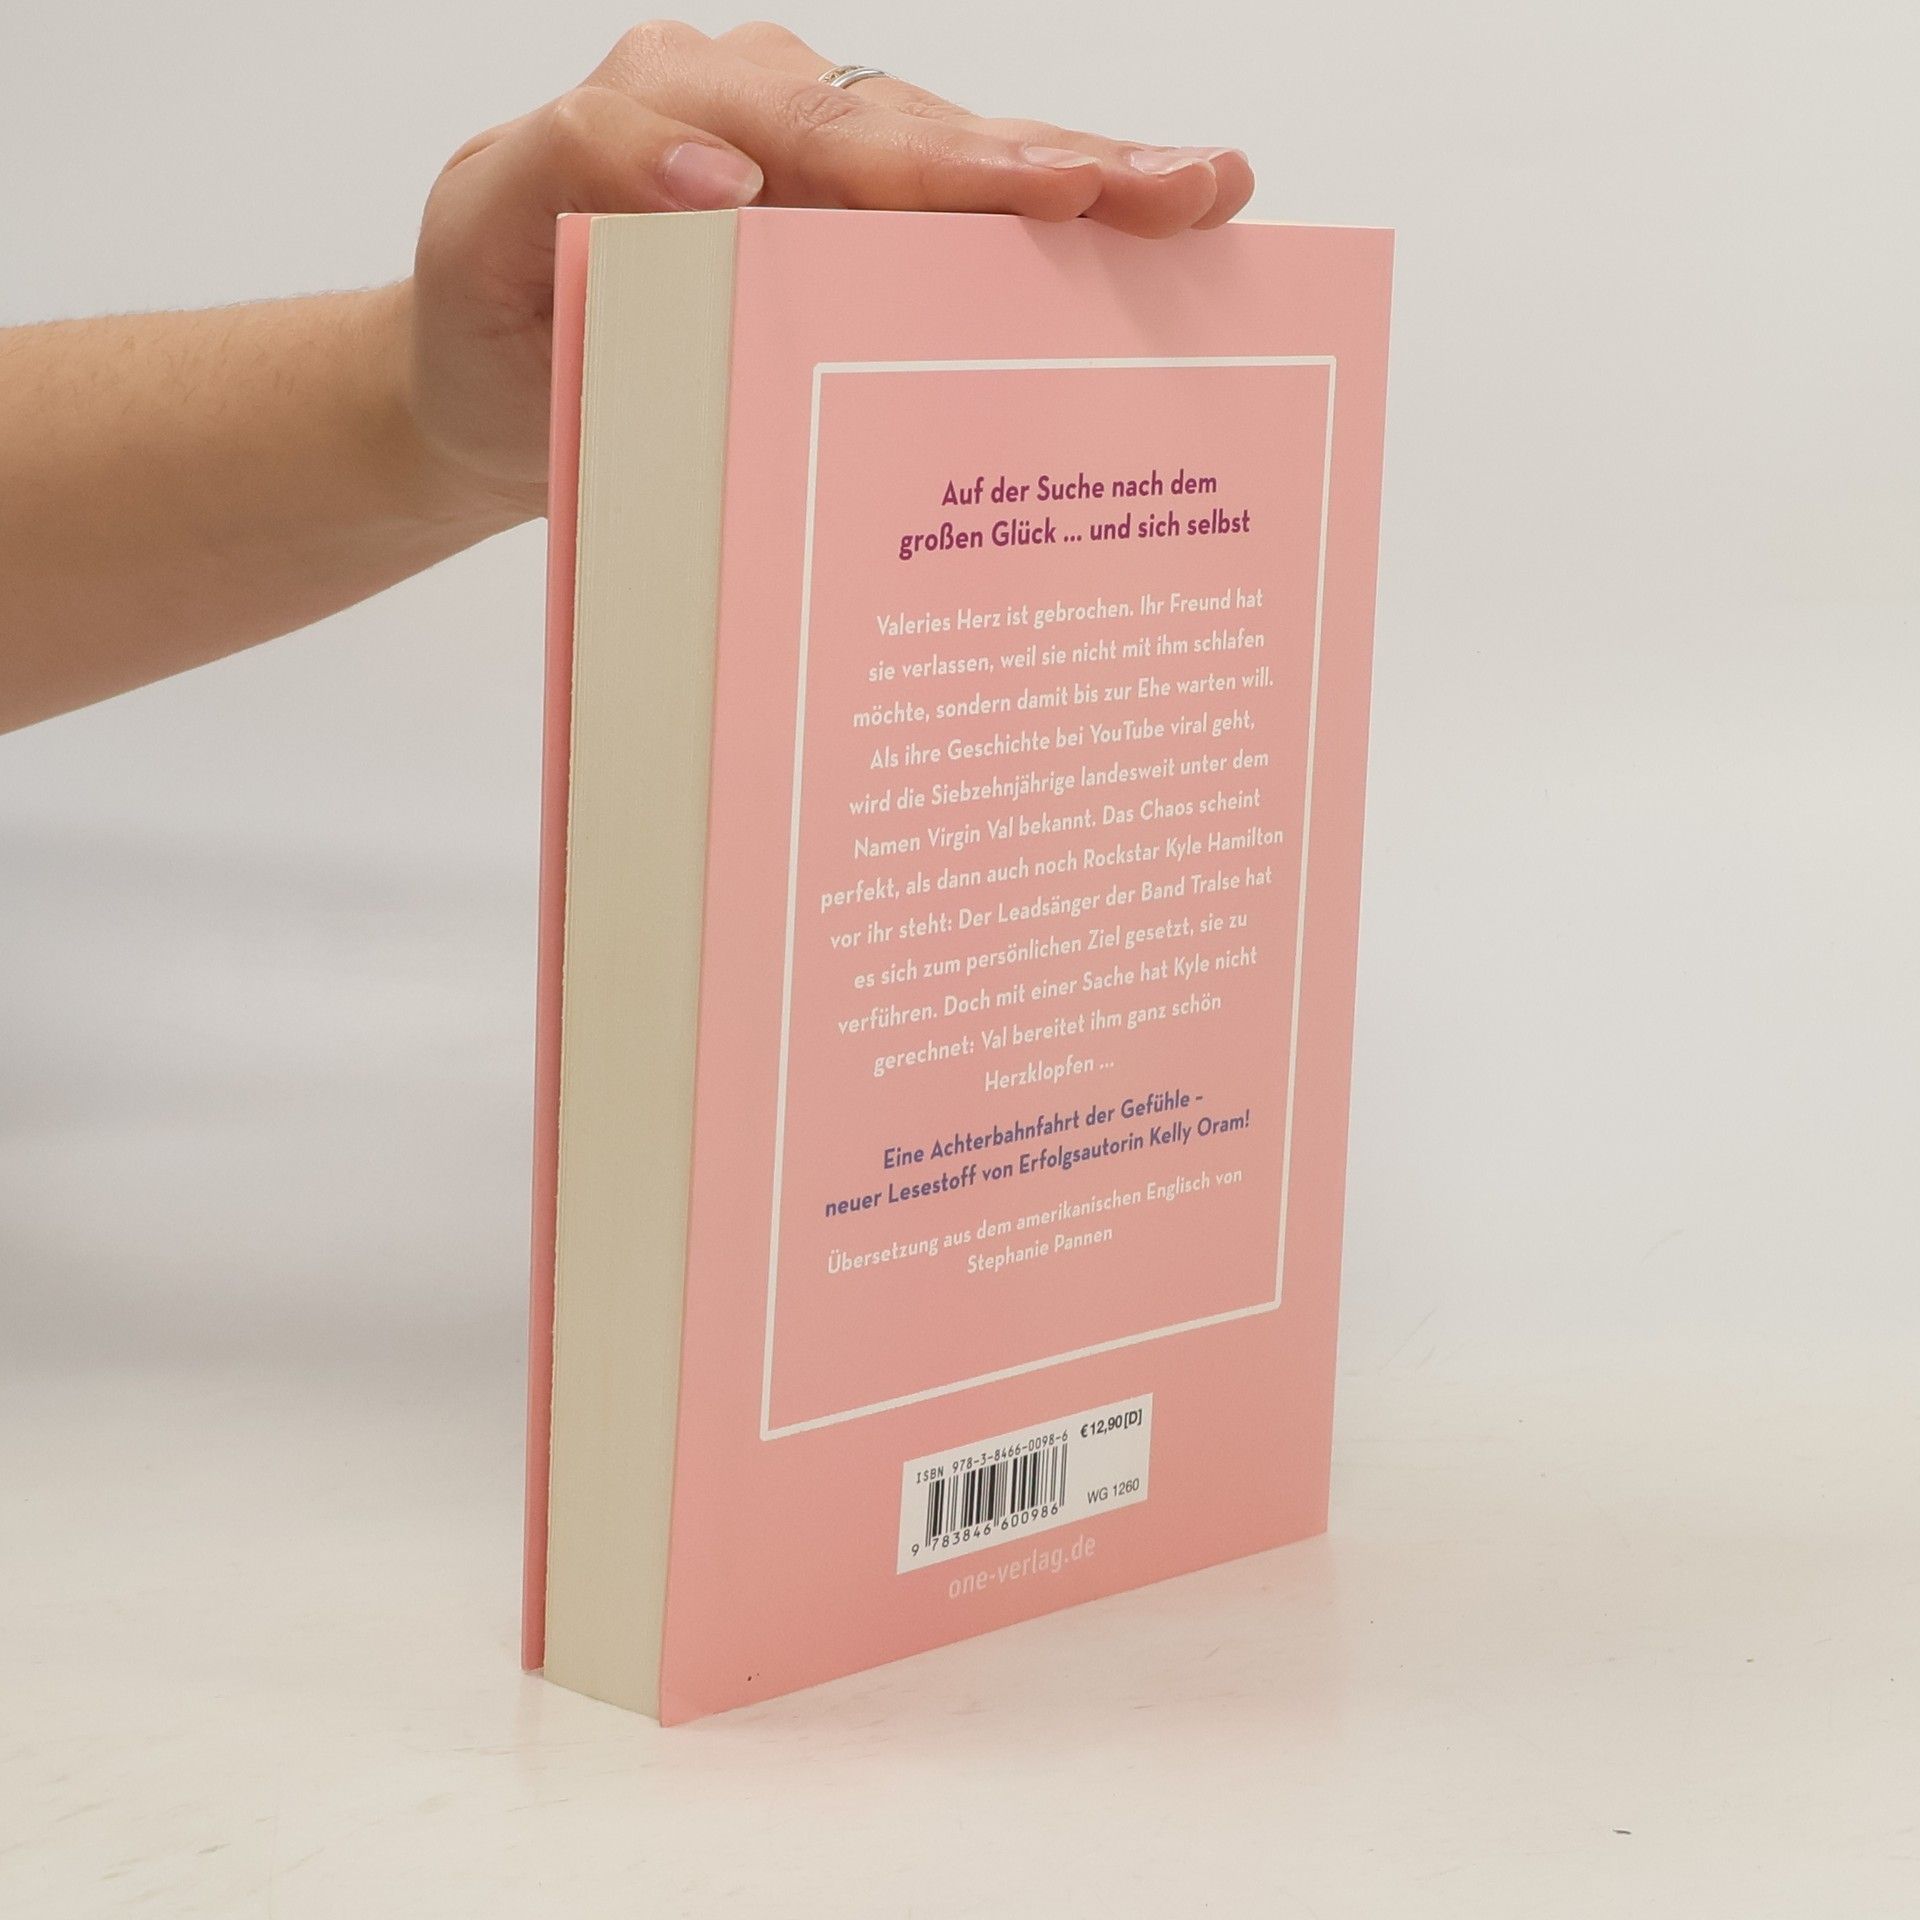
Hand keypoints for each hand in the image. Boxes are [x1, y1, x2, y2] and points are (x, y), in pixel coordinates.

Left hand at [404, 21, 1254, 521]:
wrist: (491, 387)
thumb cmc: (490, 317)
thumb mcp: (488, 229)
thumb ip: (577, 168)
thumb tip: (725, 179)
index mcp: (690, 105)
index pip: (834, 135)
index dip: (946, 165)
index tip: (1044, 192)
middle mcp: (774, 122)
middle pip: (933, 136)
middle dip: (1066, 162)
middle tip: (1183, 188)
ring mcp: (826, 177)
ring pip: (970, 172)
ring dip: (1092, 185)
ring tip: (1204, 195)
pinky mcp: (856, 240)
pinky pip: (961, 227)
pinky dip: (1056, 228)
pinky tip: (1151, 230)